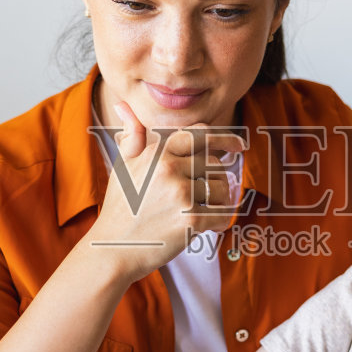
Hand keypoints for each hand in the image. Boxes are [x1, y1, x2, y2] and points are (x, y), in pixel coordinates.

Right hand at [89, 101, 245, 281]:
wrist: (112, 249)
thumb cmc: (120, 207)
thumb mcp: (123, 166)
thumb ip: (132, 135)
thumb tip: (122, 103)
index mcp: (157, 153)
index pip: (201, 134)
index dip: (224, 139)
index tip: (240, 146)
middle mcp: (169, 169)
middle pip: (215, 164)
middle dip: (216, 179)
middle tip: (204, 196)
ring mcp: (181, 194)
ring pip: (223, 188)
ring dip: (219, 201)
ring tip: (201, 211)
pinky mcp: (190, 220)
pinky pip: (223, 214)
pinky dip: (220, 222)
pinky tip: (206, 226)